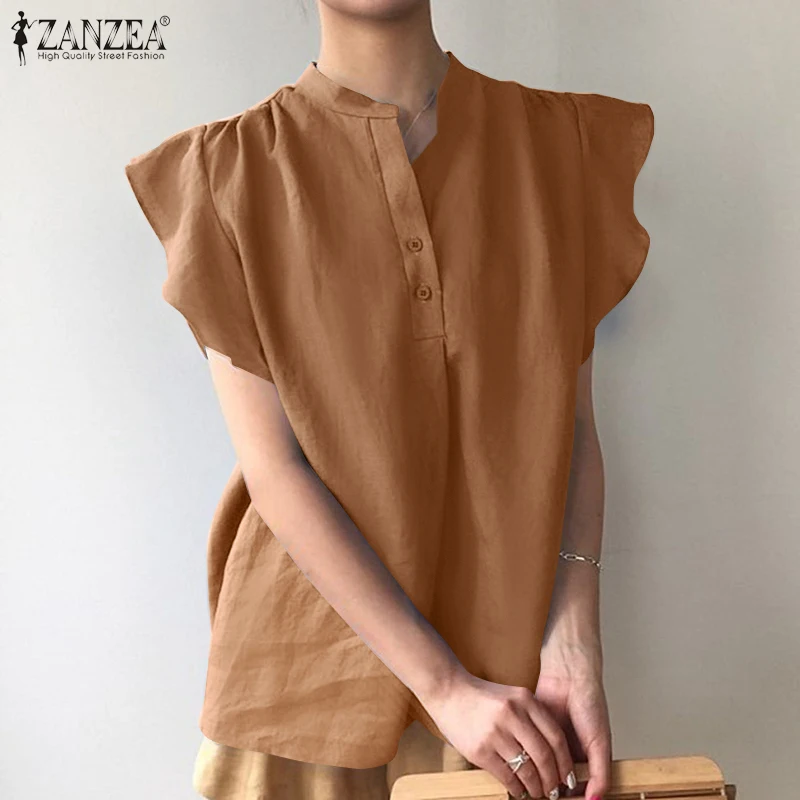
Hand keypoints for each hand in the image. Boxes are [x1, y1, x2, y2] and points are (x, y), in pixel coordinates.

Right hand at [421, 668, 576, 799]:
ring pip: (527, 770)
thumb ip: (532, 717)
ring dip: (536, 787)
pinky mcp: (480, 749)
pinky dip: (516, 788)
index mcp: (525, 699)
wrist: (448, 691)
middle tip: (554, 790)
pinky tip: (519, 790)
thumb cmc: (482, 697)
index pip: (556, 737)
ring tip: (537, 792)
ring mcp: (495, 732)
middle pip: (544, 756)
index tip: (568, 776)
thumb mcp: (513, 697)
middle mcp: (512, 714)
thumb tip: (554, 753)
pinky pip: (506, 776)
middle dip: (552, 779)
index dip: (565, 762)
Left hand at [536, 639, 611, 799]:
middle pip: (561, 782)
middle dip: (555, 791)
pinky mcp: (535, 732)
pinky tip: (525, 767)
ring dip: (540, 778)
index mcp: (588, 758)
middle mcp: (569, 753)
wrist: (569, 674)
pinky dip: (528, 759)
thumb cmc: (590, 703)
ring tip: (534, 787)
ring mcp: (551, 743)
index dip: (574, 799)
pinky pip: (531, 750)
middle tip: (547, 797)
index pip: (582, 789)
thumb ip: (600, 773)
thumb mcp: (599, 742)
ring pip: (544, 769)